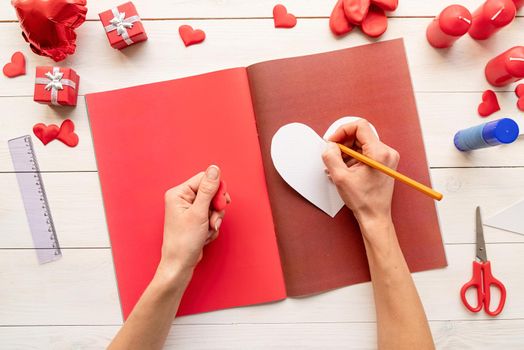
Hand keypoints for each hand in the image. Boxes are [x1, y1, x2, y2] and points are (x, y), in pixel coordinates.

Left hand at [157, 165, 229, 279]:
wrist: (180, 264)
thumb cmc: (184, 241)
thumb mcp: (199, 213)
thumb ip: (208, 189)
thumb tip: (214, 169)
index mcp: (179, 193)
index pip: (205, 179)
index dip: (217, 190)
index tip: (222, 203)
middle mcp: (183, 199)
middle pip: (211, 192)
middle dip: (216, 209)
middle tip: (212, 221)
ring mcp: (189, 209)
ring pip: (213, 206)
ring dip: (215, 219)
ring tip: (207, 230)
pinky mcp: (195, 219)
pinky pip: (211, 216)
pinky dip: (212, 226)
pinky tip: (205, 235)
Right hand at [322, 120, 398, 228]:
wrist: (375, 216)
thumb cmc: (363, 200)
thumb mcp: (340, 177)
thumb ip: (331, 157)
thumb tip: (330, 145)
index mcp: (379, 153)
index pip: (360, 126)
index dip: (342, 130)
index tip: (332, 141)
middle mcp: (387, 152)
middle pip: (360, 134)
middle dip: (343, 143)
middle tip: (333, 155)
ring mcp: (387, 157)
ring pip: (361, 143)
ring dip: (347, 151)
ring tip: (338, 166)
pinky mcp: (383, 162)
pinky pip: (365, 151)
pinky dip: (353, 157)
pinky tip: (345, 169)